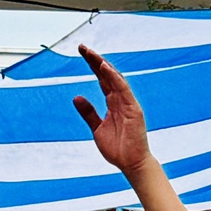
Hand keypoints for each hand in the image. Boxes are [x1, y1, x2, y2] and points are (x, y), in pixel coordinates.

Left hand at [73, 47, 151, 175]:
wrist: (130, 163)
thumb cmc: (117, 148)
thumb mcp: (97, 128)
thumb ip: (88, 113)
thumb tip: (76, 98)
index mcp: (113, 103)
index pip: (101, 79)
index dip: (92, 65)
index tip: (82, 53)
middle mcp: (121, 99)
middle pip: (107, 75)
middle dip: (95, 60)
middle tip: (82, 47)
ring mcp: (128, 102)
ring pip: (115, 78)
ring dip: (102, 65)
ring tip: (90, 54)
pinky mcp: (133, 108)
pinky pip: (123, 89)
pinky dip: (114, 77)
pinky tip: (105, 68)